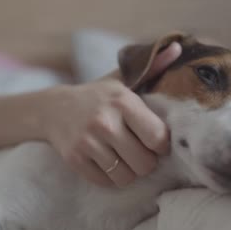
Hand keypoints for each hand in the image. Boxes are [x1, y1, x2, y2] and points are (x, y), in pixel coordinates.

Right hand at [44, 42, 181, 186]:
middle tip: (138, 152)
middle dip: (145, 161)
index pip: (158, 138)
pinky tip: (107, 162)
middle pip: (145, 163)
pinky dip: (110, 177)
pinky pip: (106, 182)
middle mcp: (105, 122)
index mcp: (123, 101)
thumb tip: (178, 47)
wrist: (52, 109)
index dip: (161, 145)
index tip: (153, 141)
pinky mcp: (75, 159)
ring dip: (128, 172)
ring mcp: (88, 142)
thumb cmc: (97, 96)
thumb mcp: (122, 79)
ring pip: (126, 176)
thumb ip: (152, 67)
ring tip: (123, 158)